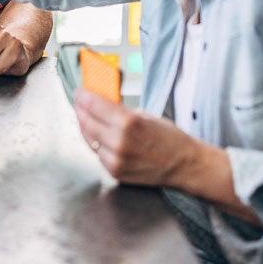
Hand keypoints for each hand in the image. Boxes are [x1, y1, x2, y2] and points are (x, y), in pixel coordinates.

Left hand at [73, 89, 199, 187]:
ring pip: (89, 139)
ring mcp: (115, 159)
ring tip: (84, 116)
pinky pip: (97, 153)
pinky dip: (95, 142)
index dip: (84, 96)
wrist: (183, 165)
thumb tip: (100, 104)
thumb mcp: (145, 115)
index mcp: (128, 123)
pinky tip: (96, 134)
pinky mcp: (114, 172)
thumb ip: (120, 111)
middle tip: (79, 102)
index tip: (79, 92)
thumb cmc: (169, 139)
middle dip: (80, 109)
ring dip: (84, 126)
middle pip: (87, 121)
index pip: (95, 105)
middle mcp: (119, 142)